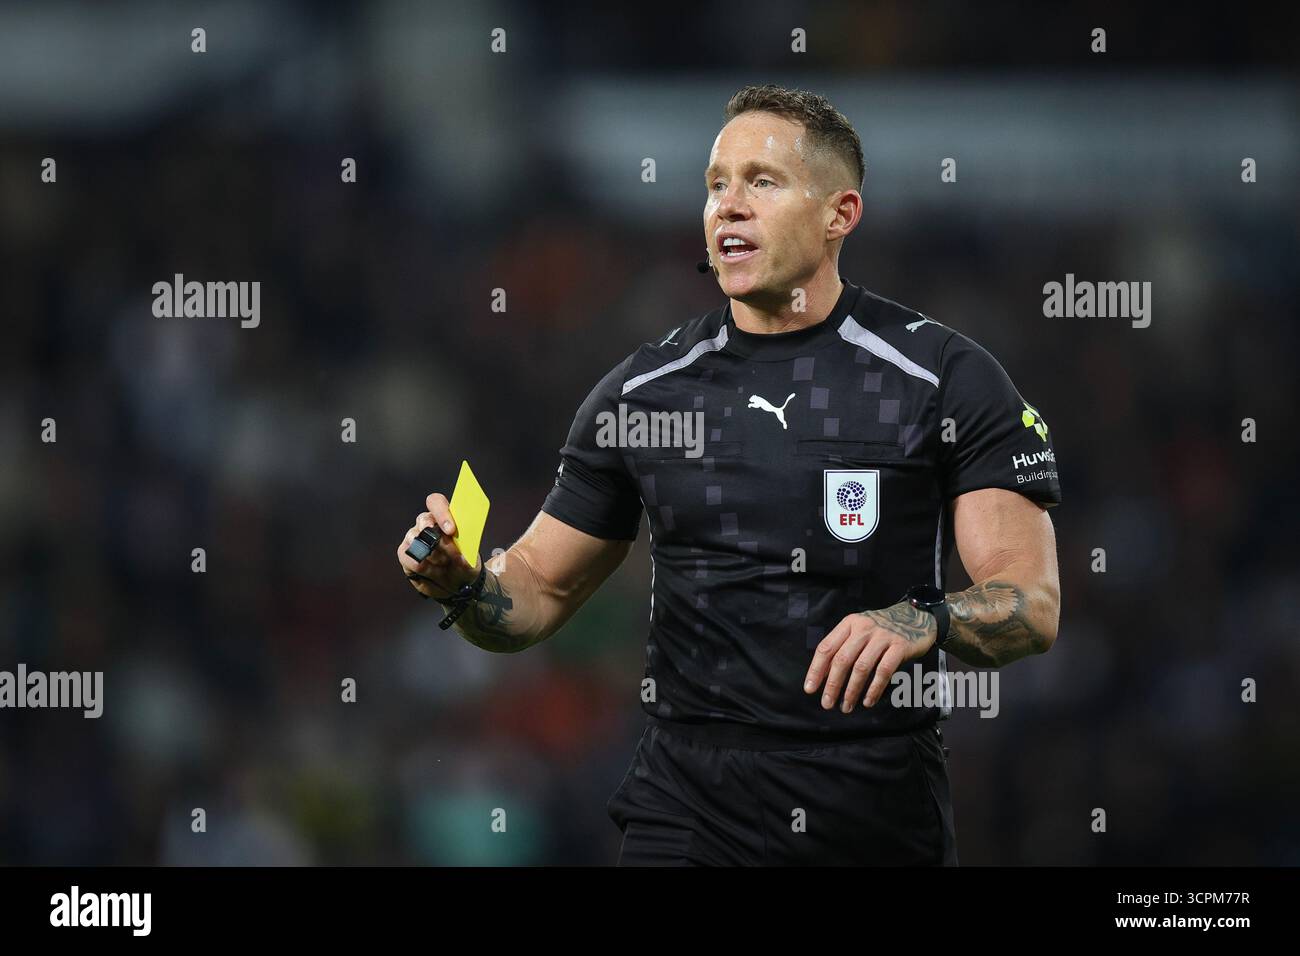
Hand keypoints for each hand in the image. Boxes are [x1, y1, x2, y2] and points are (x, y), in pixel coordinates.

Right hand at [397, 493, 478, 599]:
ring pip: (417, 540)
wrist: (456, 584)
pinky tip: (434, 573)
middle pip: (424, 520)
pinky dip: (426, 568)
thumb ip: (467, 551)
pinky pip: (410, 558)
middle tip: (451, 556)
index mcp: (444, 517)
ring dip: (435, 557)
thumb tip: (462, 554)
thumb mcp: (471, 557)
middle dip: (439, 541)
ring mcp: (413, 537)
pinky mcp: (405, 553)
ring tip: (445, 566)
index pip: (436, 503)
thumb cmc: (463, 564)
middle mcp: (426, 523)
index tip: (451, 531)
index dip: (442, 513)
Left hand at [803, 601, 936, 712]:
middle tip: (827, 703)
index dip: (816, 670)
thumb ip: (843, 648)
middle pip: (842, 659)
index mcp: (849, 624)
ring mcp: (883, 636)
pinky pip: (884, 671)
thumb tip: (824, 676)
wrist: (916, 617)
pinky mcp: (900, 646)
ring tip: (846, 706)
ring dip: (852, 690)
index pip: (826, 648)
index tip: (810, 689)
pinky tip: (868, 701)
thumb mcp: (859, 631)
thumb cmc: (881, 630)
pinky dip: (874, 688)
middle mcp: (863, 628)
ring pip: (861, 667)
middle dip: (833, 685)